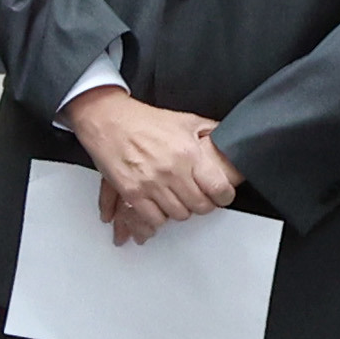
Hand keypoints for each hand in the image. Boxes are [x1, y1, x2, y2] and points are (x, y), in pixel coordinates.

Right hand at [66, 86, 237, 243]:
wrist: (108, 120)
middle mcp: (172, 170)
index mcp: (188, 152)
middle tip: (198, 198)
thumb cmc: (144, 120)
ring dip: (180, 209)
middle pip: (199, 206)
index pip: (218, 188)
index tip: (221, 196)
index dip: (224, 196)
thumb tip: (231, 139)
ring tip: (177, 199)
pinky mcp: (132, 192)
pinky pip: (154, 218)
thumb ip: (210, 131)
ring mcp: (151, 183)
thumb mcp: (185, 120)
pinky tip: (158, 205)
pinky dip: (158, 216)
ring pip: (178, 215)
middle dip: (202, 204)